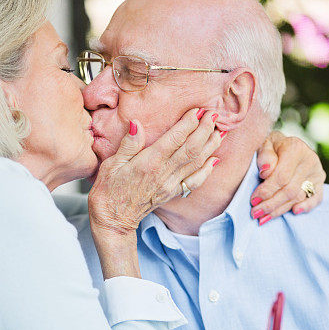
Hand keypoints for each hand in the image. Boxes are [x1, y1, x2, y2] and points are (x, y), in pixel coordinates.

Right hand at [88, 108, 221, 236]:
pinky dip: (207, 170)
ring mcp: (170, 185)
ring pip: (196, 163)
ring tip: (220, 132)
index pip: (174, 139)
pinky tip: (214, 159)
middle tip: (214, 114)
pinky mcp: (172, 193)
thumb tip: (136, 124)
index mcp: (148, 163)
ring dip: (210, 146)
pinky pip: (194, 181)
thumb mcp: (111, 164)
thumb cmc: (108, 190)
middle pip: (191, 149)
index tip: (198, 110)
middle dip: (204, 130)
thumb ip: (128, 144)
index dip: (188, 123)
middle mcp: (163, 174)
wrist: (113, 219)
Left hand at [249, 131, 325, 223]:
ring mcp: (317, 172)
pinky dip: (306, 207)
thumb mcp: (264, 144)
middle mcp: (310, 160)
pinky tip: (294, 212)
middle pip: (289, 190)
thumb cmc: (271, 147)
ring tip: (263, 218)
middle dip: (270, 204)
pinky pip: (316, 199)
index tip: (253, 200)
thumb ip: (264, 156)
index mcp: (295, 148)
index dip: (266, 191)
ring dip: (280, 210)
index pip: (281, 176)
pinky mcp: (320, 183)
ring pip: (298, 197)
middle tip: (255, 213)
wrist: (286, 145)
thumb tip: (265, 172)